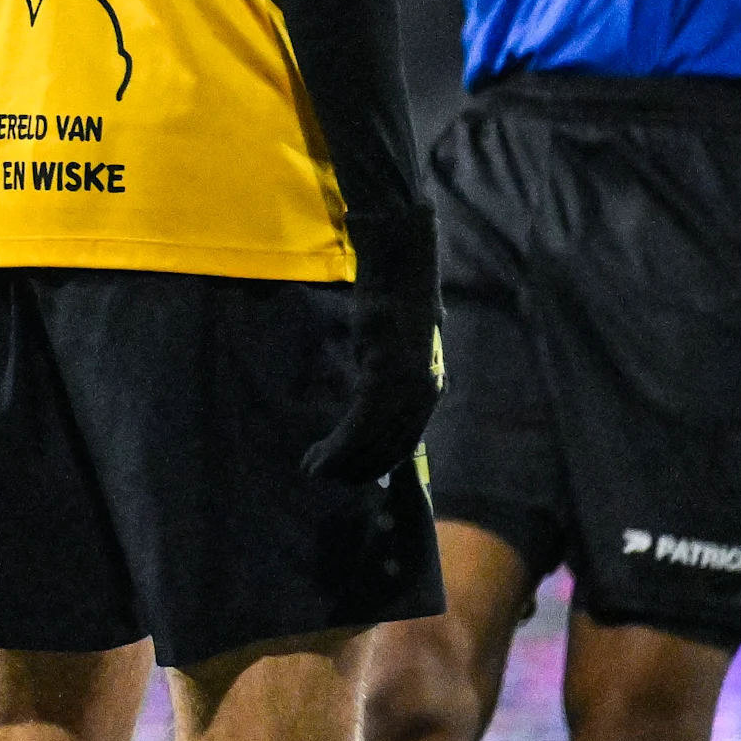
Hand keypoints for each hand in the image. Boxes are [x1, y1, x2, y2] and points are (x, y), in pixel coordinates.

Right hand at [304, 212, 443, 485]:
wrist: (400, 264)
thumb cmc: (394, 299)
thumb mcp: (395, 345)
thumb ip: (390, 377)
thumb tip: (373, 401)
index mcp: (429, 389)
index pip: (405, 444)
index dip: (374, 465)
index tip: (345, 475)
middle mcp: (423, 393)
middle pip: (389, 449)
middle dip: (355, 470)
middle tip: (321, 477)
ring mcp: (406, 384)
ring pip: (372, 441)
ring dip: (340, 462)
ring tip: (312, 469)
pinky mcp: (384, 371)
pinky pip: (361, 422)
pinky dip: (339, 445)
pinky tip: (319, 453)